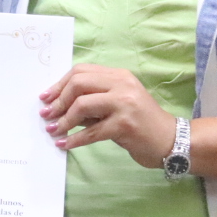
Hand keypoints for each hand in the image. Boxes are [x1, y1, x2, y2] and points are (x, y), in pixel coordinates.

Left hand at [41, 64, 179, 167]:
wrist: (171, 140)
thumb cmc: (140, 123)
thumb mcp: (117, 105)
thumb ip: (93, 101)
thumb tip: (59, 106)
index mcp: (119, 76)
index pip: (81, 71)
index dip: (59, 84)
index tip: (46, 98)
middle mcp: (122, 85)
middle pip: (79, 83)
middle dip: (58, 100)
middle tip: (47, 115)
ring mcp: (125, 104)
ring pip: (82, 105)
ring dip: (64, 120)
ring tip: (54, 130)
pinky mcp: (125, 125)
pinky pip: (92, 132)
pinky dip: (75, 139)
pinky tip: (65, 144)